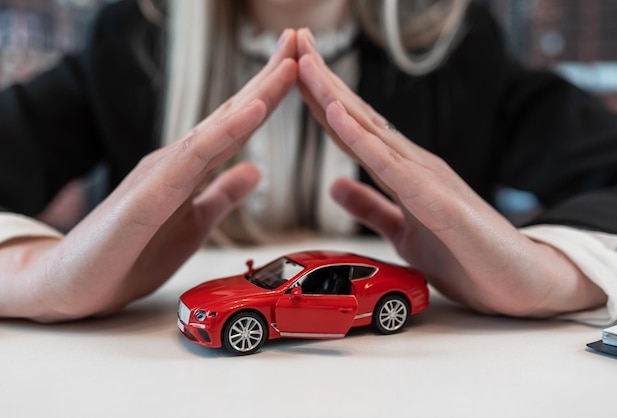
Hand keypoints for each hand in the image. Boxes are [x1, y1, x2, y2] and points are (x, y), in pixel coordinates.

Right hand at [0, 30, 298, 321]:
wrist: (72, 285)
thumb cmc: (130, 254)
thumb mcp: (193, 224)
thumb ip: (221, 195)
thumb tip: (254, 169)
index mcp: (190, 168)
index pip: (237, 125)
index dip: (271, 95)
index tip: (303, 68)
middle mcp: (178, 160)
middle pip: (232, 113)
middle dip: (269, 77)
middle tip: (301, 40)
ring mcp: (161, 173)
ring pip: (218, 126)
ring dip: (257, 93)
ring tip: (289, 62)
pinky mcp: (148, 195)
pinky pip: (194, 157)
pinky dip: (226, 131)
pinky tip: (255, 109)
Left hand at [296, 29, 606, 316]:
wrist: (523, 283)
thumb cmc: (468, 257)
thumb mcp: (403, 232)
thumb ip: (372, 207)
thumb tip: (335, 186)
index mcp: (403, 172)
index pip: (354, 128)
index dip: (322, 99)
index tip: (293, 71)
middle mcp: (414, 164)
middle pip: (358, 117)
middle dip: (322, 80)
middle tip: (294, 41)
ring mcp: (428, 178)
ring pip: (370, 131)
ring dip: (333, 95)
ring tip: (304, 62)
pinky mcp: (438, 201)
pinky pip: (391, 167)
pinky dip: (361, 139)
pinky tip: (337, 115)